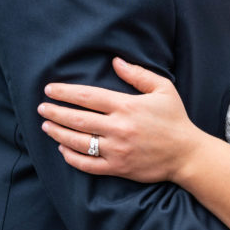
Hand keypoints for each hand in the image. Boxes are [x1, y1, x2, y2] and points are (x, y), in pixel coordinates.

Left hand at [38, 57, 197, 183]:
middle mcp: (118, 128)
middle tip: (42, 108)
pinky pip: (88, 164)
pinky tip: (63, 149)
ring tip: (46, 126)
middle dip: (55, 112)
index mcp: (126, 106)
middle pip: (77, 119)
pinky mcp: (117, 168)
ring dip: (58, 133)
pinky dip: (72, 157)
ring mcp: (116, 150)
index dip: (65, 92)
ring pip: (78, 141)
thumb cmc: (175, 119)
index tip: (50, 89)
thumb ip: (138, 74)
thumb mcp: (163, 89)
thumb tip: (115, 61)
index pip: (88, 97)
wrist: (186, 154)